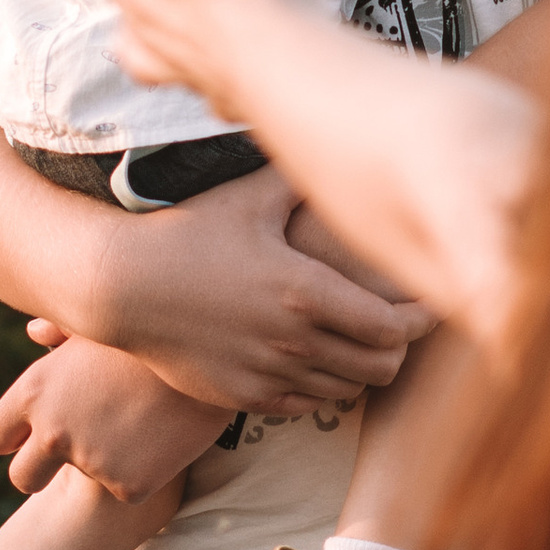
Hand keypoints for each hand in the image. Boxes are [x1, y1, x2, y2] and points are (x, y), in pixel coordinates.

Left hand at [0, 337, 231, 499]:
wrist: (214, 345)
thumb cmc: (154, 321)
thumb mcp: (99, 323)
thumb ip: (59, 334)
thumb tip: (32, 331)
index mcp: (35, 391)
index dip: (16, 438)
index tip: (37, 435)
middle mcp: (52, 430)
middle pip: (23, 477)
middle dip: (42, 472)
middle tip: (79, 450)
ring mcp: (90, 461)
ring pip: (86, 481)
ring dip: (106, 461)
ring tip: (141, 422)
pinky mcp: (126, 485)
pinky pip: (127, 488)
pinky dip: (144, 470)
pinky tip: (164, 437)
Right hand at [56, 160, 426, 407]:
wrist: (121, 287)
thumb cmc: (188, 231)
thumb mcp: (249, 197)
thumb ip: (300, 177)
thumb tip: (337, 141)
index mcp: (304, 292)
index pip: (393, 327)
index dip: (421, 318)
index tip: (429, 302)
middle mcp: (292, 342)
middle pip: (381, 368)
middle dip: (398, 349)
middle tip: (399, 324)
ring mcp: (267, 375)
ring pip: (345, 391)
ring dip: (360, 369)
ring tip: (358, 340)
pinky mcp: (242, 398)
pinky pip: (305, 407)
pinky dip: (321, 387)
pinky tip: (315, 358)